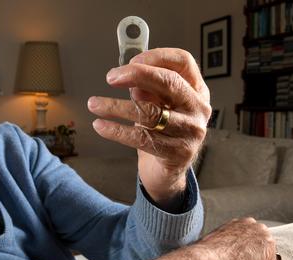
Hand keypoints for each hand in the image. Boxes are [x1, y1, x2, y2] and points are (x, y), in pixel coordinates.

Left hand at [87, 48, 210, 201]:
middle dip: (137, 75)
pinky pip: (141, 138)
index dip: (156, 56)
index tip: (131, 60)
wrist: (167, 170)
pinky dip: (116, 131)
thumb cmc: (162, 131)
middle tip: (111, 77)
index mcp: (196, 88)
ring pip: (151, 113)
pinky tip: (100, 125)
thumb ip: (147, 88)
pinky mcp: (177, 153)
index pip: (183, 61)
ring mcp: (191, 131)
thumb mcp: (157, 103)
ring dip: (116, 107)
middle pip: (169, 82)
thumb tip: (127, 76)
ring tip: (94, 104)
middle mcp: (198, 108)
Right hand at [200, 217, 277, 259]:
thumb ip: (231, 244)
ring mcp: (263, 235)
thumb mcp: (219, 243)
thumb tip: (234, 254)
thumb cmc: (207, 255)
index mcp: (239, 223)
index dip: (244, 256)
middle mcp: (253, 224)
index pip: (252, 243)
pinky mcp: (269, 249)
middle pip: (262, 251)